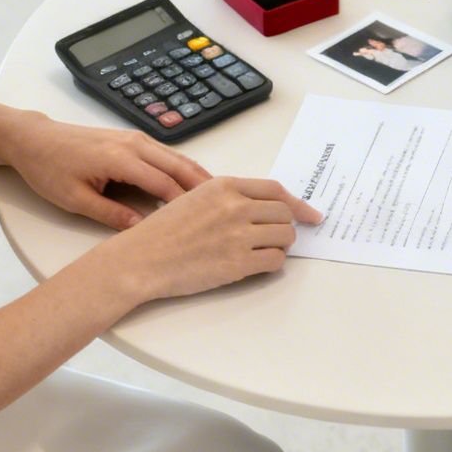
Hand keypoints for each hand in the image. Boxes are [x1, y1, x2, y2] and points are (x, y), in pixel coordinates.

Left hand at [7, 120, 212, 229]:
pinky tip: (193, 181)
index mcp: (119, 159)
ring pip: (176, 157)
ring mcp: (134, 138)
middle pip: (178, 166)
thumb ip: (109, 214)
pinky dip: (183, 167)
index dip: (183, 203)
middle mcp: (132, 144)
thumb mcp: (74, 199)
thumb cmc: (49, 168)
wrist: (34, 139)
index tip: (201, 222)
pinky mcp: (131, 139)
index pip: (162, 183)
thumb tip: (140, 229)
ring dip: (197, 175)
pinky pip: (165, 153)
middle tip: (226, 206)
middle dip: (202, 186)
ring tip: (217, 196)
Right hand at [98, 176, 323, 305]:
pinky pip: (275, 261)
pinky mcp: (238, 264)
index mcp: (225, 186)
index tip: (309, 214)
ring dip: (281, 246)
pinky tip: (258, 265)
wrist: (141, 259)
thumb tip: (262, 206)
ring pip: (285, 238)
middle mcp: (235, 207)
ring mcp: (238, 236)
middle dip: (285, 227)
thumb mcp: (195, 197)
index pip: (276, 191)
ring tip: (263, 251)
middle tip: (275, 238)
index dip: (297, 204)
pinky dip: (273, 264)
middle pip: (285, 214)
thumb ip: (228, 197)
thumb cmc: (163, 231)